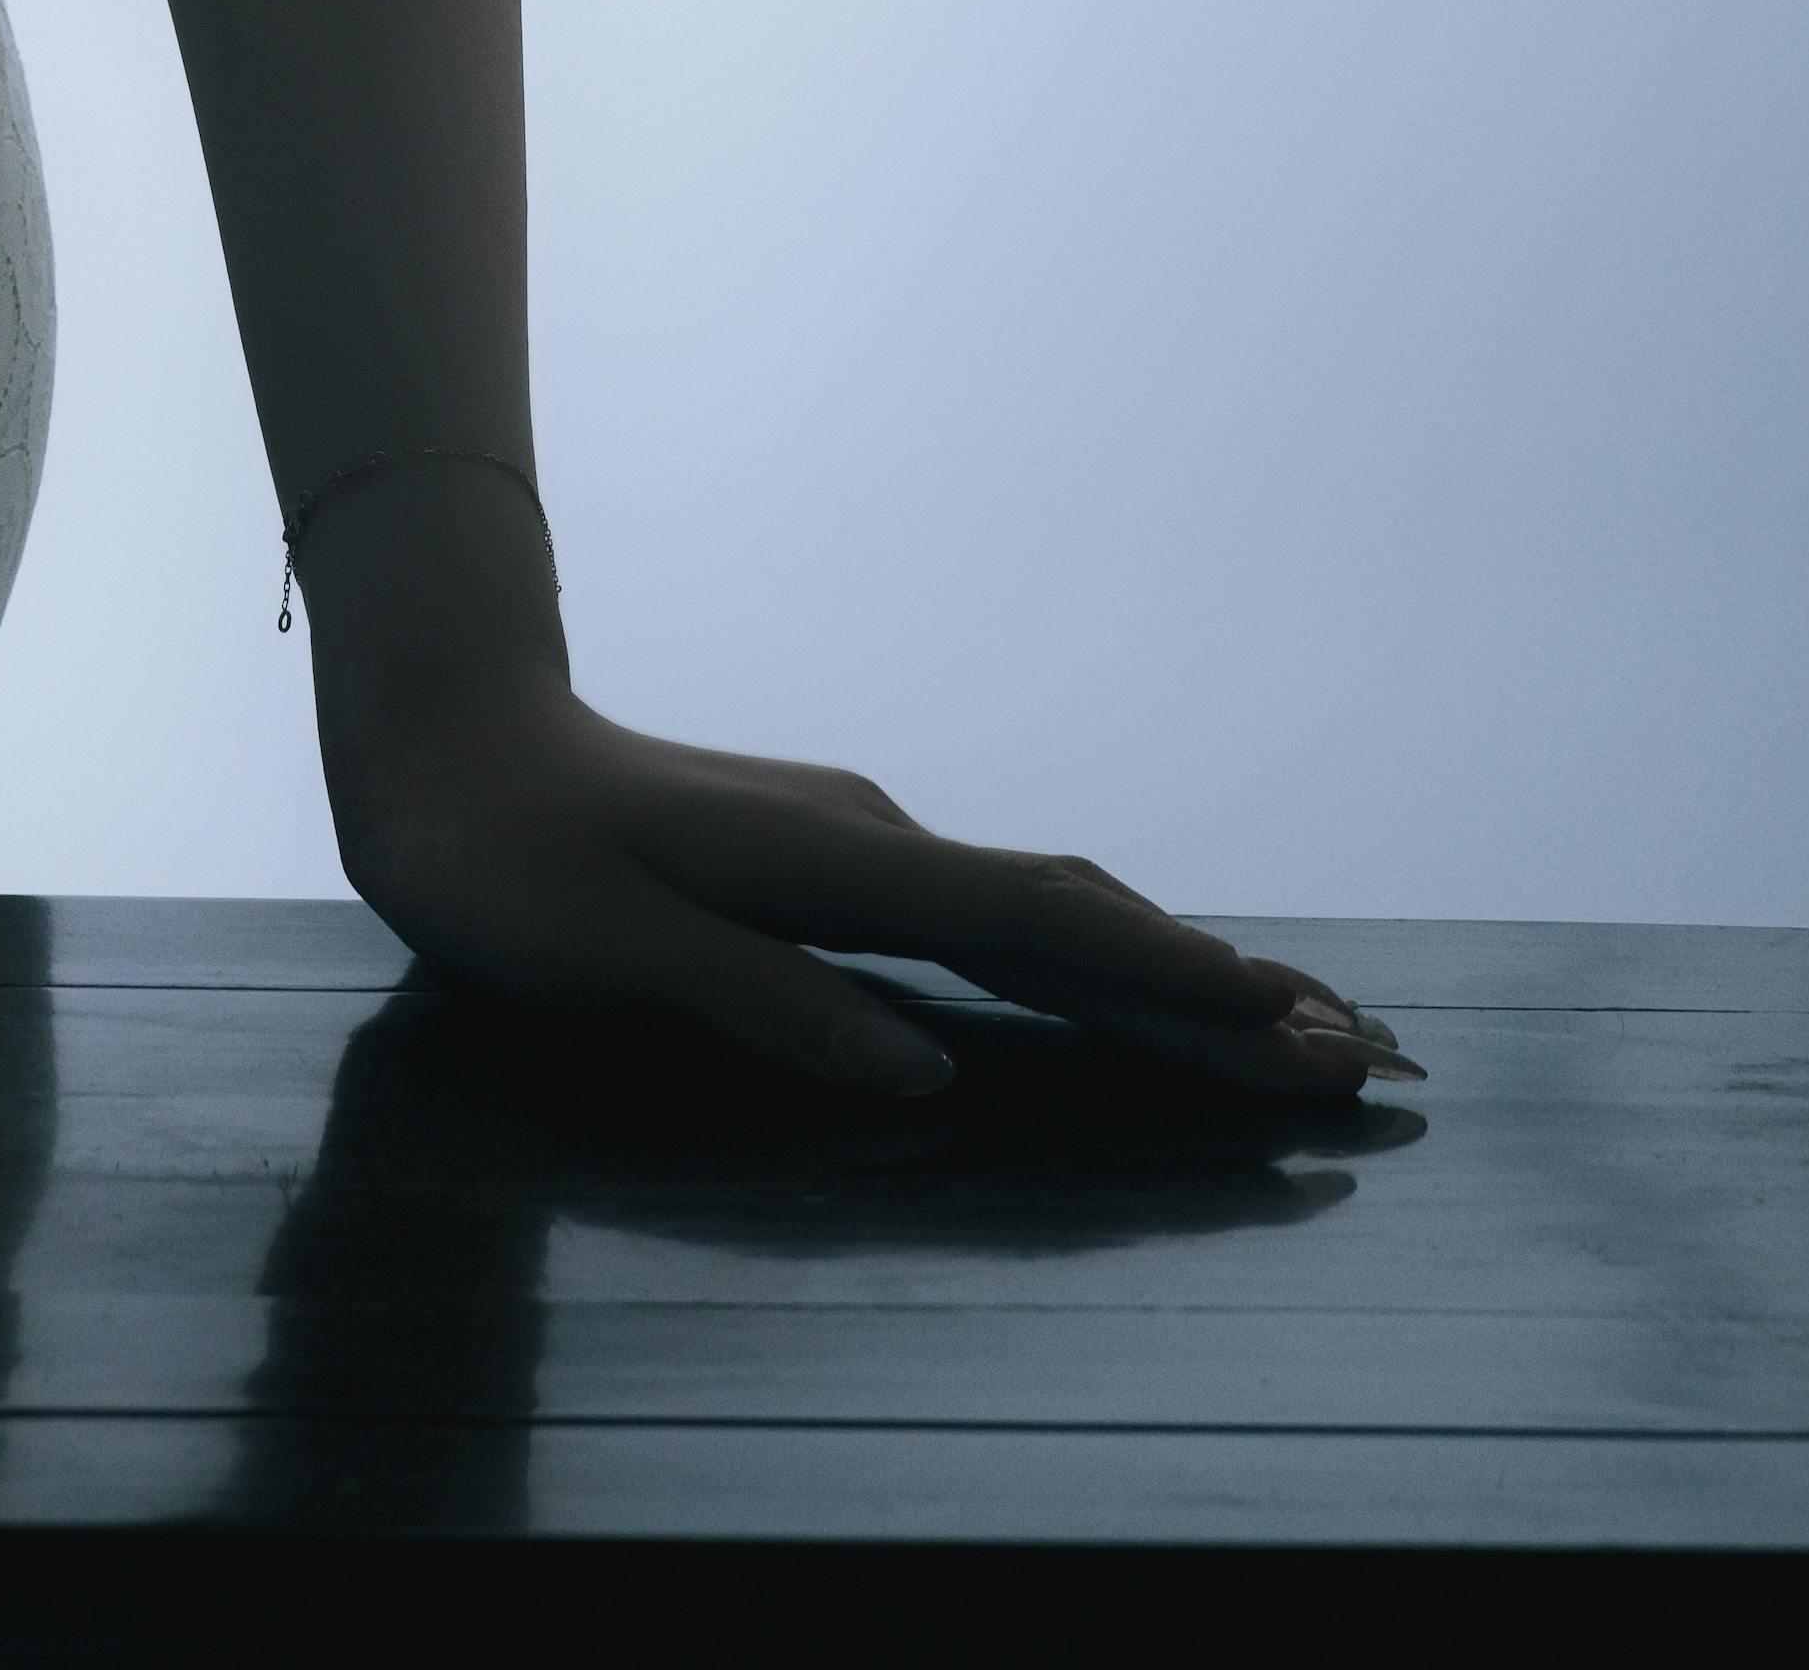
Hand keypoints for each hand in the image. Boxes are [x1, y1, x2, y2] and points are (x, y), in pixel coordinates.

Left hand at [302, 467, 1412, 1116]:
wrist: (441, 729)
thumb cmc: (506, 858)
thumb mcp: (609, 951)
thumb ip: (763, 1007)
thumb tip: (917, 1079)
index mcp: (837, 864)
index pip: (1042, 929)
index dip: (1171, 986)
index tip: (1295, 1029)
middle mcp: (874, 839)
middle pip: (1084, 918)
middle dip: (1224, 993)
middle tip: (1367, 1055)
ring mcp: (862, 842)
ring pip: (1054, 912)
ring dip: (1173, 973)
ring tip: (1293, 1028)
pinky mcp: (838, 860)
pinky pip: (997, 915)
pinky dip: (1090, 955)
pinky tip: (1130, 985)